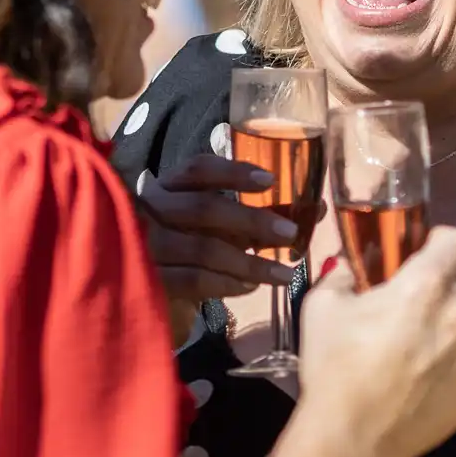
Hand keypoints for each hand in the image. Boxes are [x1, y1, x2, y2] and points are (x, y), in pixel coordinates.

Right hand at [137, 156, 297, 321]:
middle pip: (205, 207)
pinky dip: (227, 283)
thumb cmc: (188, 243)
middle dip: (253, 219)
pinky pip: (194, 280)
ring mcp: (147, 245)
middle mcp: (152, 209)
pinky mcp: (150, 278)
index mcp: (169, 186)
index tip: (270, 180)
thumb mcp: (215, 224)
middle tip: (290, 233)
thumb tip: (315, 210)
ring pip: (203, 248)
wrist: (140, 283)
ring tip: (284, 273)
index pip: (198, 169)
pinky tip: (251, 287)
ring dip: (249, 262)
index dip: (234, 172)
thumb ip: (255, 215)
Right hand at [293, 226, 455, 456]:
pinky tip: (445, 363)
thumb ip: (340, 275)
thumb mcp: (322, 308)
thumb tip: (347, 266)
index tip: (425, 253)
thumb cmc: (336, 368)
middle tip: (429, 292)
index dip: (441, 242)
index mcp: (426, 284)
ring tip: (439, 329)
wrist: (354, 437)